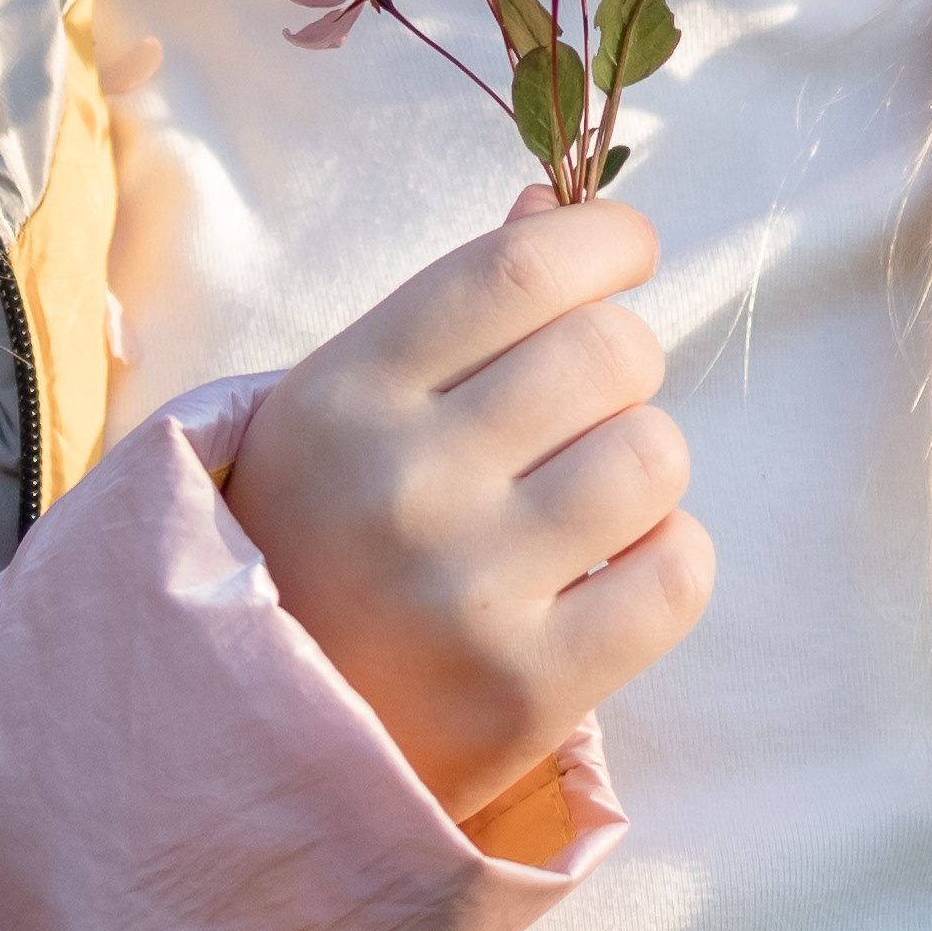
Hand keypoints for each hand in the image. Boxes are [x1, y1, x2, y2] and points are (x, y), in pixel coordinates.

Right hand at [224, 200, 711, 823]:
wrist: (254, 728)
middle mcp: (409, 481)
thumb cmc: (316, 529)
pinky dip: (670, 555)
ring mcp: (471, 591)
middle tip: (589, 395)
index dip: (603, 239)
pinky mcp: (529, 692)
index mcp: (353, 389)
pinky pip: (677, 576)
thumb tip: (560, 202)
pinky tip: (616, 564)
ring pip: (654, 456)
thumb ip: (456, 302)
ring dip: (645, 458)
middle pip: (608, 352)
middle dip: (624, 357)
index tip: (627, 247)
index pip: (520, 270)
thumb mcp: (348, 394)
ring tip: (593, 489)